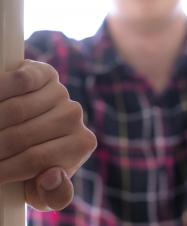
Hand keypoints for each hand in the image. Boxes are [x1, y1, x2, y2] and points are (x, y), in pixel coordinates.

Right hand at [0, 60, 96, 210]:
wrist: (30, 125)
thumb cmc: (34, 160)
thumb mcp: (44, 187)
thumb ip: (56, 194)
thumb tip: (52, 176)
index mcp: (81, 144)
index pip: (36, 159)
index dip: (4, 170)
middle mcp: (75, 116)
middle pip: (23, 135)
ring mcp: (61, 93)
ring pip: (17, 111)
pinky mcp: (45, 73)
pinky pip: (21, 81)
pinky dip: (1, 90)